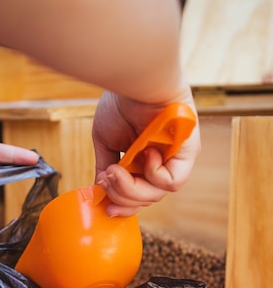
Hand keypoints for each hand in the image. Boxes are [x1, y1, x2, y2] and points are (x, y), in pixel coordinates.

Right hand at [93, 89, 199, 216]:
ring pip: (157, 195)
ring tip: (116, 169)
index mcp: (144, 161)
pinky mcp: (188, 151)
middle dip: (122, 196)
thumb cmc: (121, 103)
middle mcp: (162, 162)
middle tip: (107, 179)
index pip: (138, 195)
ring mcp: (176, 158)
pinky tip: (146, 154)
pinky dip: (154, 175)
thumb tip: (100, 189)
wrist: (132, 79)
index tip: (107, 208)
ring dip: (131, 188)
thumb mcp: (108, 142)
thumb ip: (107, 168)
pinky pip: (173, 182)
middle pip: (146, 199)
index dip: (123, 206)